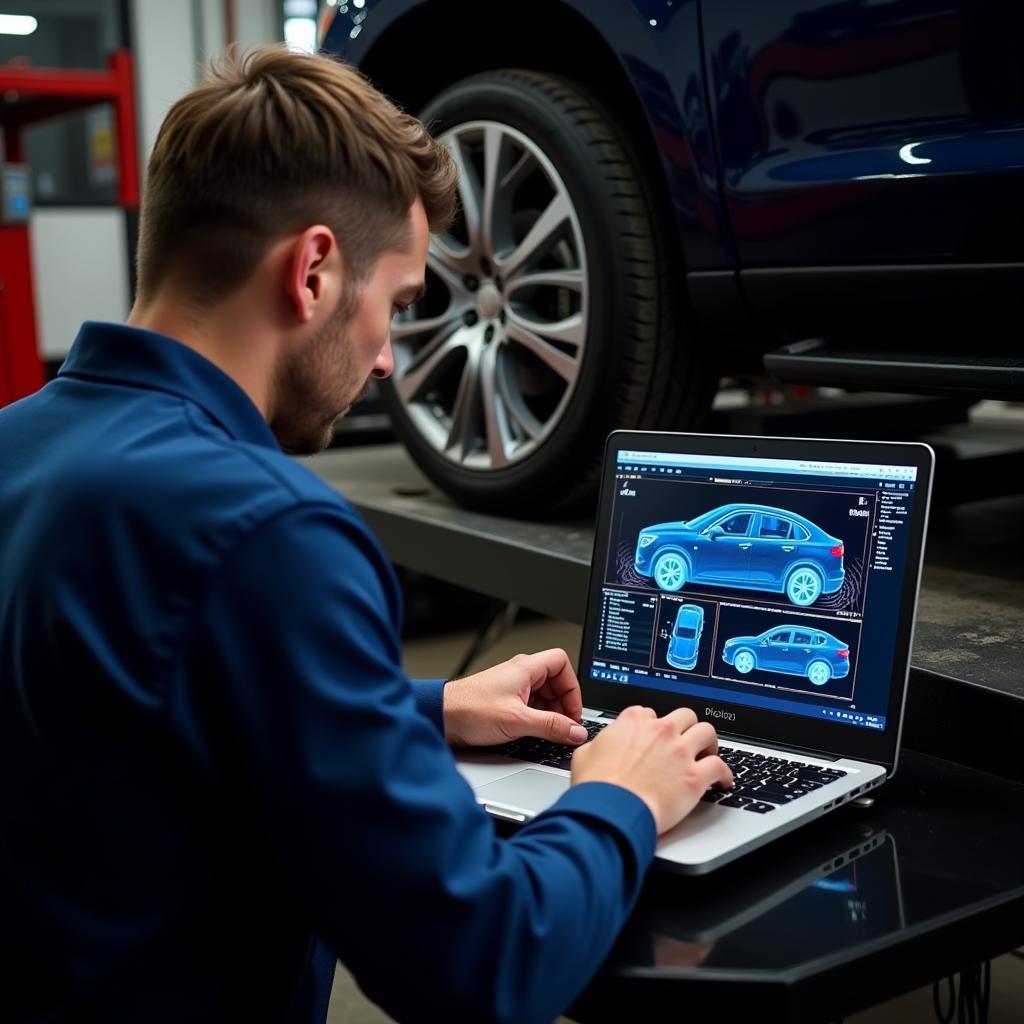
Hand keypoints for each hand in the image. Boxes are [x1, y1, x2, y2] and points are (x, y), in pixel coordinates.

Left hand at [443, 648, 587, 747]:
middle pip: (555, 682)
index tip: (573, 710)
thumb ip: (551, 726)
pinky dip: (537, 718)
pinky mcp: (505, 701)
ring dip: (550, 713)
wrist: (442, 717)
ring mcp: (512, 687)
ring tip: (549, 731)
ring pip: (543, 695)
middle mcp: (520, 673)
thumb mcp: (518, 721)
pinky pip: (530, 705)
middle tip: (564, 726)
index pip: (562, 664)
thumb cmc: (469, 710)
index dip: (572, 687)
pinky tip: (533, 732)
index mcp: (526, 668)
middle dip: (563, 704)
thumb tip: (575, 731)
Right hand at [570, 706, 732, 834]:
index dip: (652, 726)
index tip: (653, 737)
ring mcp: (680, 752)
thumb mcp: (584, 755)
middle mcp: (660, 731)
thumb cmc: (597, 787)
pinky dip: (725, 773)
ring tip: (708, 752)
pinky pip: (720, 766)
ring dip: (709, 742)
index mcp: (633, 722)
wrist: (611, 810)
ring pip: (707, 732)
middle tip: (686, 740)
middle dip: (686, 726)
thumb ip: (597, 744)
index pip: (649, 713)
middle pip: (684, 715)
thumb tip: (597, 746)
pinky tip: (724, 780)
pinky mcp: (694, 777)